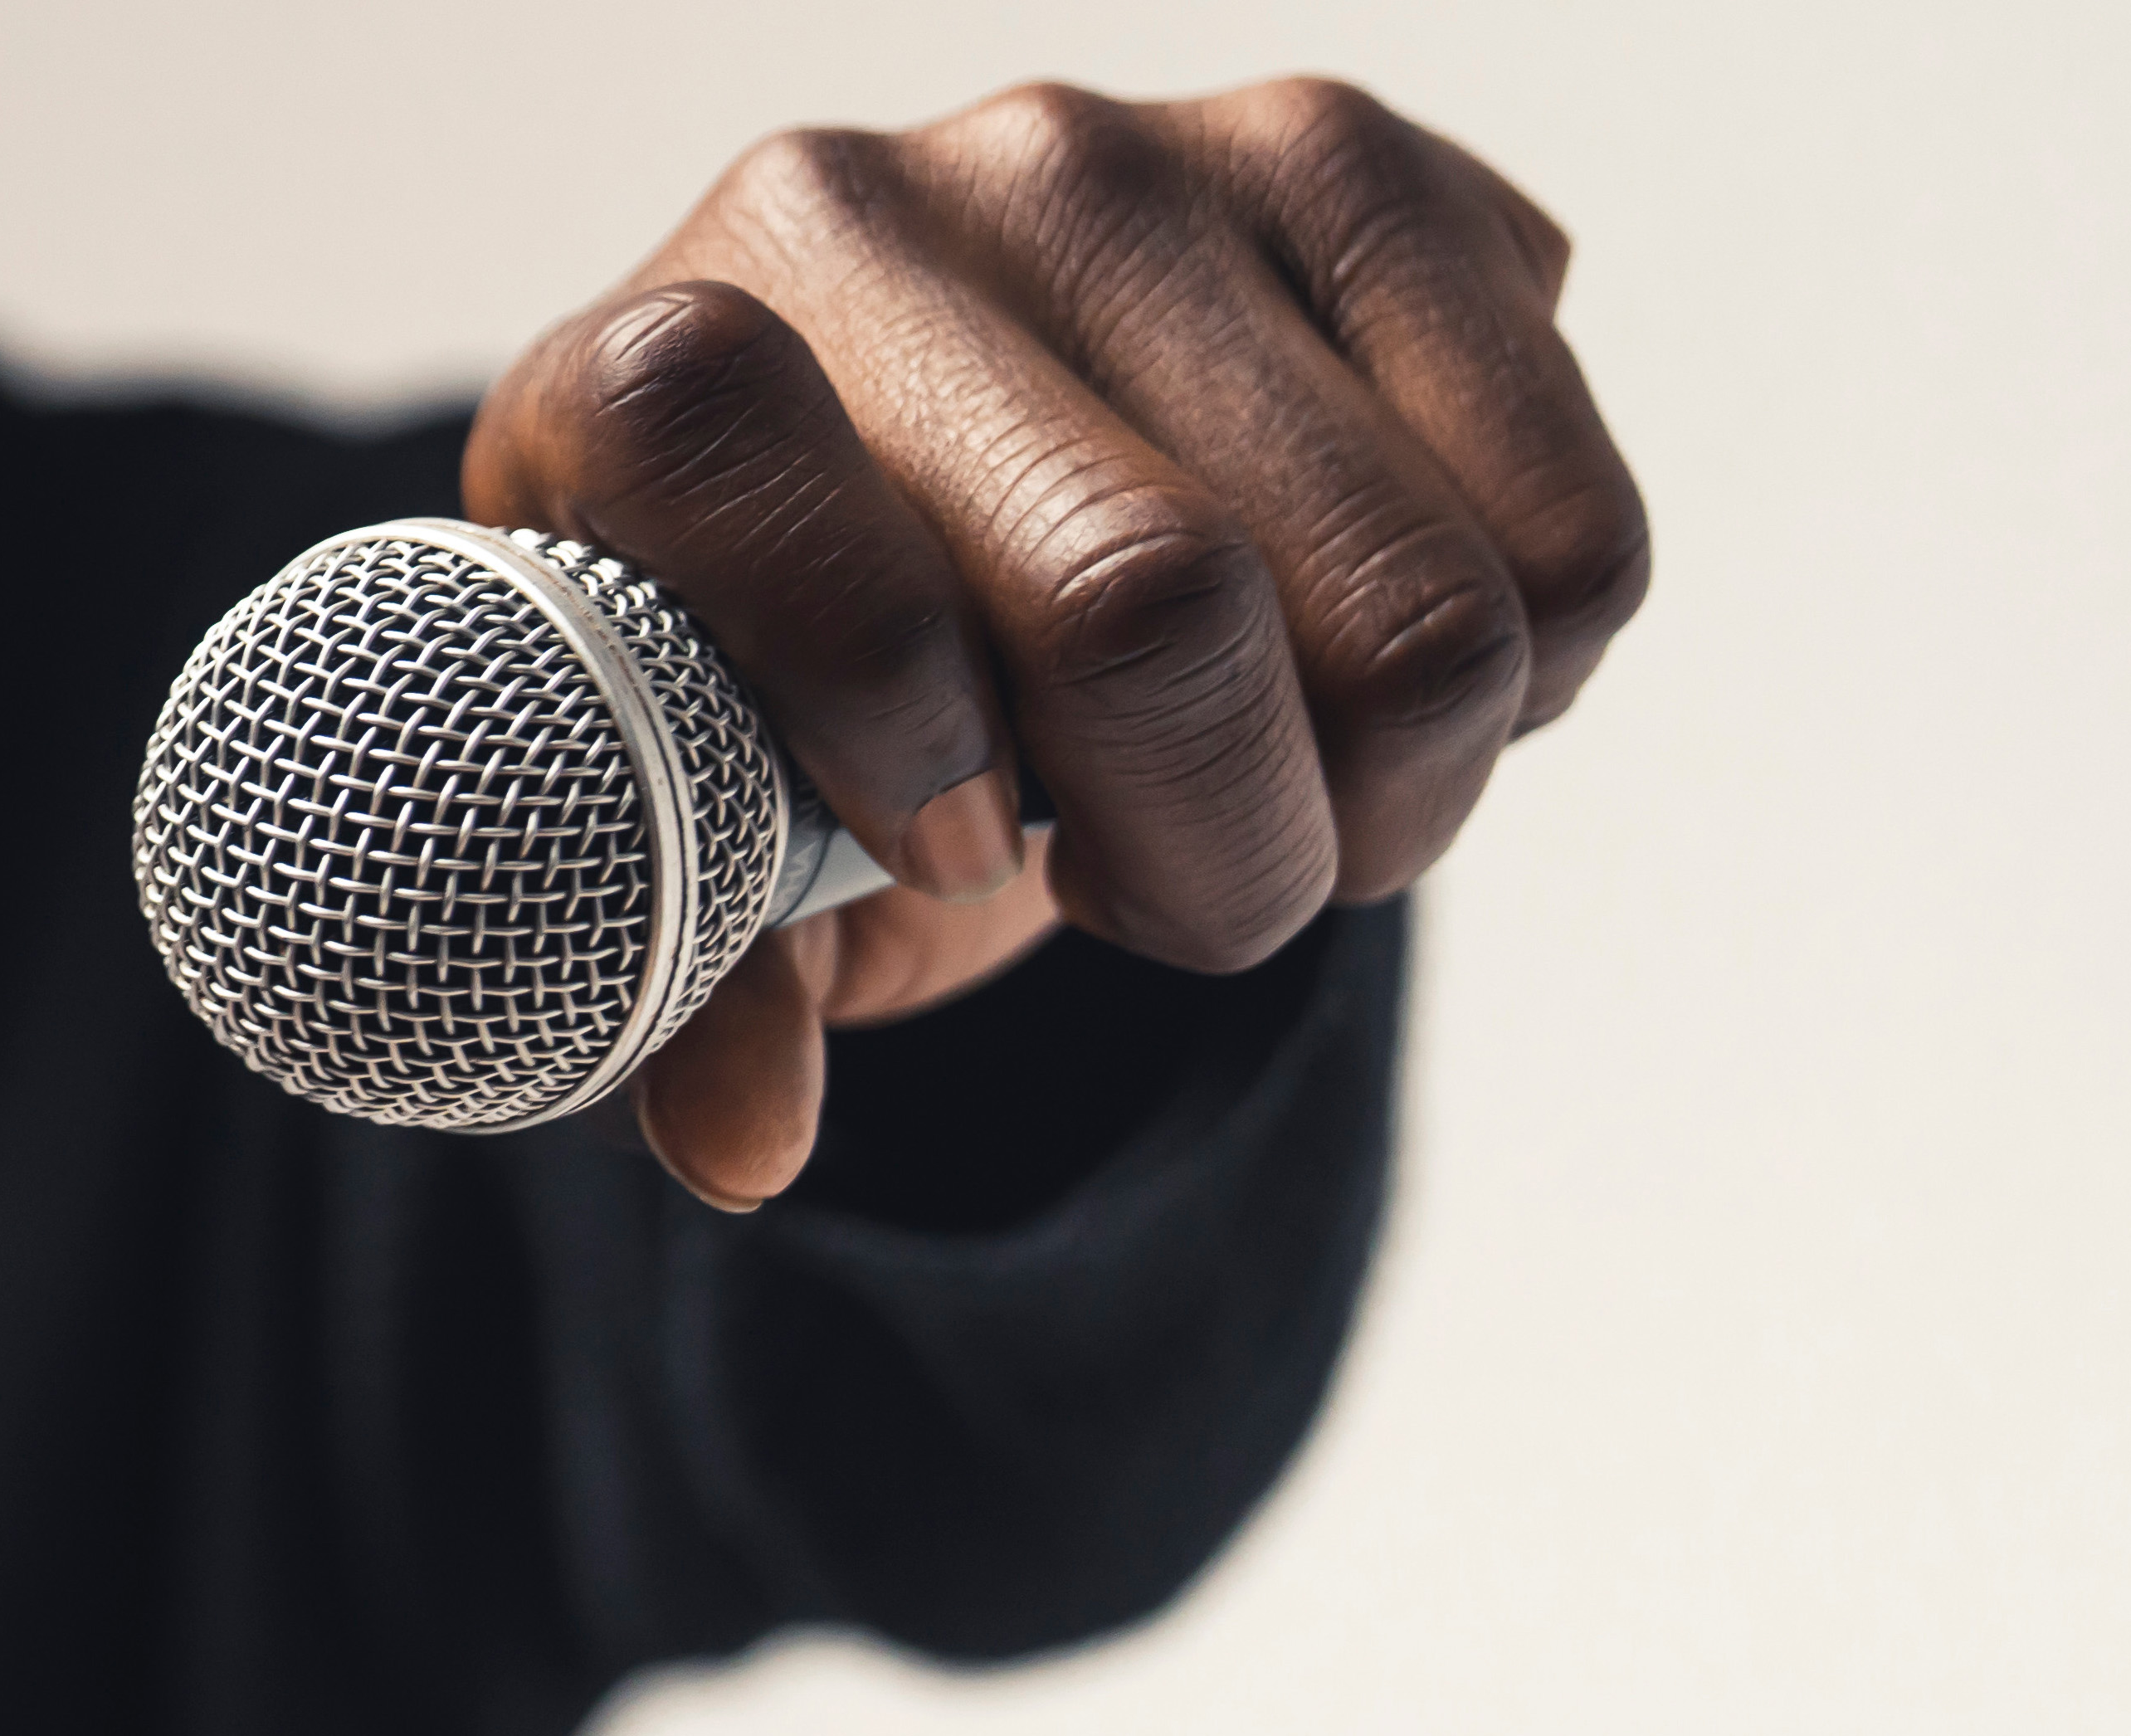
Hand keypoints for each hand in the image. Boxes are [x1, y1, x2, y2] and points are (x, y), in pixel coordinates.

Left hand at [463, 78, 1647, 1208]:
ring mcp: (1139, 167)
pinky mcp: (1358, 175)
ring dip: (1382, 800)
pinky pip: (1581, 544)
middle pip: (1161, 611)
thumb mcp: (699, 838)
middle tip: (1157, 877)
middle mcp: (885, 216)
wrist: (914, 479)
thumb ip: (686, 981)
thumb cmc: (788, 686)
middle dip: (1211, 853)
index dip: (893, 725)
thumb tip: (741, 1142)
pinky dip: (1518, 696)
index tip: (953, 837)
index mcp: (648, 381)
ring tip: (1264, 779)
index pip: (771, 499)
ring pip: (1423, 609)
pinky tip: (1362, 663)